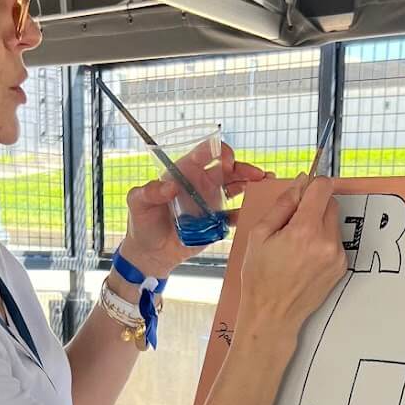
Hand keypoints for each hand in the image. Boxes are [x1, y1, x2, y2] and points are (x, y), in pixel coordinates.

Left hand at [119, 141, 271, 279]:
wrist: (151, 252)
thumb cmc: (142, 222)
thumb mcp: (138, 203)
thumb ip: (149, 192)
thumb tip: (169, 186)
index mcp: (184, 172)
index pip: (204, 154)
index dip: (218, 151)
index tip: (227, 159)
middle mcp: (201, 184)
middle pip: (227, 169)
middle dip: (243, 168)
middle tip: (257, 174)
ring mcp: (211, 202)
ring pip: (236, 187)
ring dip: (252, 184)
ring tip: (267, 184)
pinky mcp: (217, 222)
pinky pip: (235, 215)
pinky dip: (247, 211)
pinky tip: (258, 209)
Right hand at [237, 177, 347, 341]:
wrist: (273, 315)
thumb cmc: (260, 278)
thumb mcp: (259, 235)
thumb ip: (283, 204)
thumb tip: (300, 183)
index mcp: (305, 230)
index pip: (323, 187)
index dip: (312, 185)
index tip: (303, 193)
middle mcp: (327, 242)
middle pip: (331, 203)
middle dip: (314, 207)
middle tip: (292, 226)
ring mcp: (337, 256)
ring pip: (333, 223)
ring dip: (318, 225)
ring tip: (297, 246)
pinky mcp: (341, 267)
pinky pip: (335, 241)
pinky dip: (323, 243)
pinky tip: (305, 258)